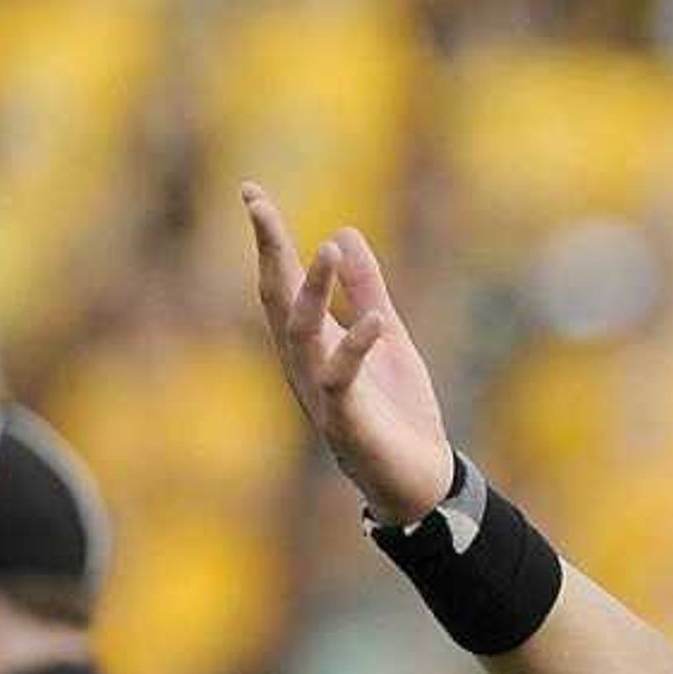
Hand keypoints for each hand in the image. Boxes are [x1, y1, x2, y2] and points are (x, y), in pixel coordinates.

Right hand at [246, 183, 458, 528]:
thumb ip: (368, 290)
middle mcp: (304, 364)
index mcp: (312, 343)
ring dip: (311, 291)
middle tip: (257, 205)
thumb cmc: (397, 411)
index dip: (268, 240)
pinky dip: (355, 347)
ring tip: (326, 249)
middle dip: (268, 253)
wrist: (420, 479)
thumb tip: (345, 233)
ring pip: (301, 335)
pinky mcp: (346, 421)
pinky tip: (372, 319)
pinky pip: (342, 379)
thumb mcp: (389, 337)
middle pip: (276, 300)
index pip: (280, 283)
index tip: (252, 194)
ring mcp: (320, 393)